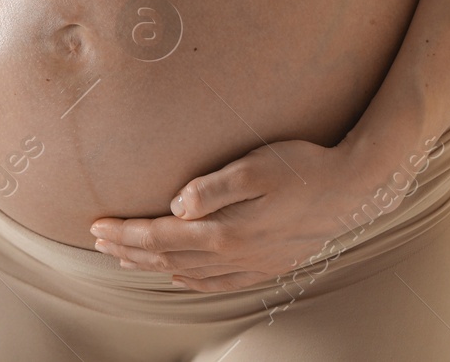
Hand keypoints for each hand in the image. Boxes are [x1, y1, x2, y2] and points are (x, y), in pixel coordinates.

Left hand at [89, 139, 393, 292]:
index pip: (160, 236)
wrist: (354, 187)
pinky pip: (218, 284)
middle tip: (98, 243)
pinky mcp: (267, 266)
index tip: (95, 226)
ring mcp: (252, 265)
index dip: (125, 233)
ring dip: (152, 266)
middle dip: (129, 251)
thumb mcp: (255, 166)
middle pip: (167, 258)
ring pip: (188, 273)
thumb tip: (175, 207)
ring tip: (126, 257)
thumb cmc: (302, 166)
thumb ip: (212, 187)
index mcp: (225, 230)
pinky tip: (179, 277)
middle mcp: (235, 255)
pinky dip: (191, 282)